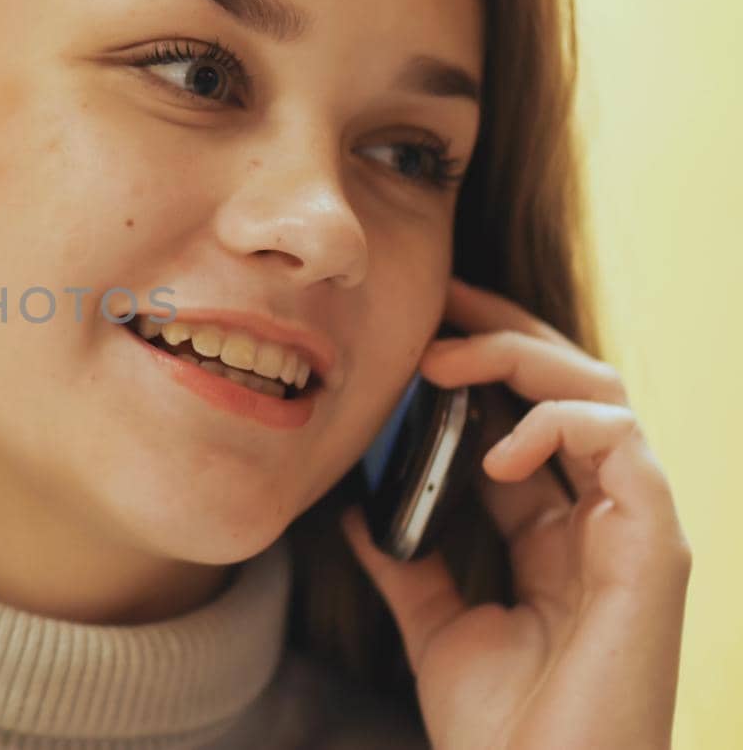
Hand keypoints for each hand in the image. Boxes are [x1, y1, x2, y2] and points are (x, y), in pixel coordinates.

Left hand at [339, 277, 690, 749]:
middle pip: (571, 384)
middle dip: (503, 330)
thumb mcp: (436, 627)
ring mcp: (635, 529)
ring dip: (520, 359)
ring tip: (443, 365)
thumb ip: (406, 564)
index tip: (416, 324)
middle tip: (434, 304)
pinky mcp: (656, 550)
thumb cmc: (504, 728)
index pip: (527, 413)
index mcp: (556, 530)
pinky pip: (622, 445)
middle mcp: (602, 518)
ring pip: (602, 394)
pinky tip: (493, 453)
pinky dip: (557, 425)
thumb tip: (355, 510)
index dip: (478, 359)